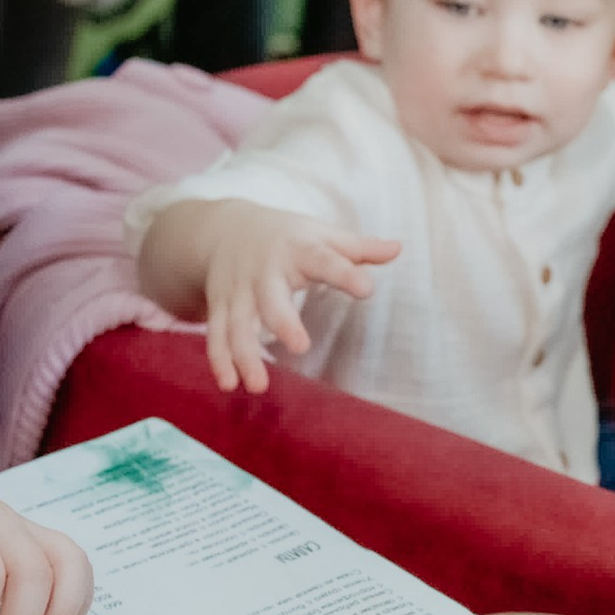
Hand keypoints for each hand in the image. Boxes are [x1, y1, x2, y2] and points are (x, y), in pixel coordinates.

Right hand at [180, 201, 401, 394]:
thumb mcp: (322, 235)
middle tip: (301, 347)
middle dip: (282, 321)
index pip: (324, 260)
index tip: (367, 289)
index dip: (345, 274)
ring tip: (258, 386)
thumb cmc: (288, 237)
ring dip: (244, 354)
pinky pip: (216, 334)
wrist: (225, 227)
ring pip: (237, 323)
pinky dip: (218, 359)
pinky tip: (228, 384)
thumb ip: (358, 248)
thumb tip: (398, 249)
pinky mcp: (219, 306)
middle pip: (271, 298)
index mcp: (297, 250)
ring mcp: (238, 291)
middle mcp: (264, 272)